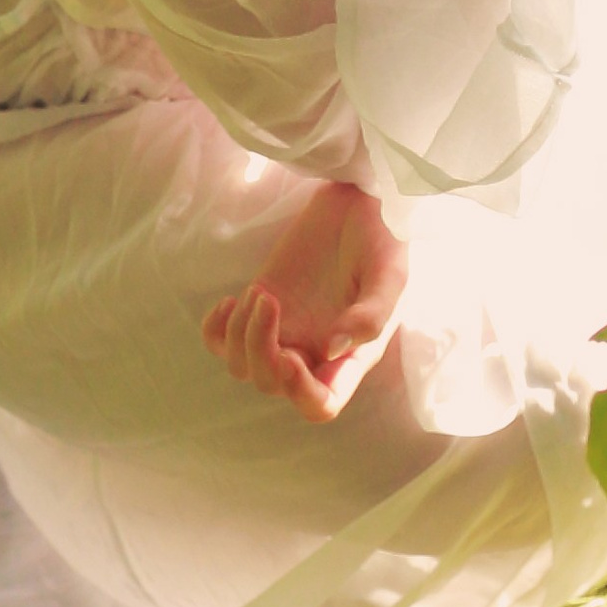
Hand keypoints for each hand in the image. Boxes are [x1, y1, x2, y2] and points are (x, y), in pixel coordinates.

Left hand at [201, 179, 407, 422]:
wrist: (360, 201)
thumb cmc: (384, 240)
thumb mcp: (391, 275)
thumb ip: (371, 315)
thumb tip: (333, 349)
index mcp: (349, 357)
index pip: (319, 405)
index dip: (298, 392)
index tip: (289, 356)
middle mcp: (313, 353)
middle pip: (272, 385)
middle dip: (261, 352)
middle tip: (269, 301)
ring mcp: (283, 331)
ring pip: (242, 367)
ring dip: (241, 336)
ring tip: (260, 293)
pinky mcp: (259, 306)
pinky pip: (221, 341)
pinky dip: (215, 331)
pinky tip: (229, 301)